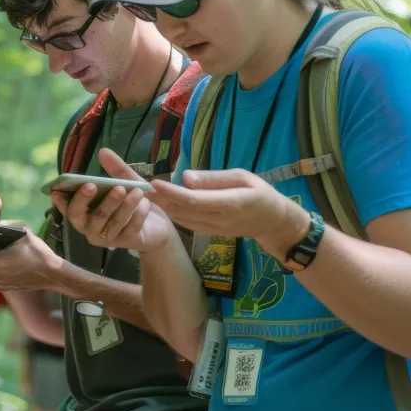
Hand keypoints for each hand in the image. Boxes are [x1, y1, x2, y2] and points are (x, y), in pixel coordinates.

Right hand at [53, 148, 176, 252]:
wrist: (156, 226)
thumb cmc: (132, 202)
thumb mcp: (126, 182)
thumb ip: (115, 169)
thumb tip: (103, 151)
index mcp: (84, 213)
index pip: (68, 209)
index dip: (61, 201)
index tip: (58, 190)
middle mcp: (90, 228)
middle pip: (84, 217)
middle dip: (92, 201)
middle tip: (108, 187)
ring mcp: (107, 238)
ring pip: (110, 221)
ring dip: (124, 205)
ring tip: (137, 191)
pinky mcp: (125, 242)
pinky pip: (130, 228)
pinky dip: (138, 214)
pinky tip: (145, 203)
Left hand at [146, 168, 309, 256]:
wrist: (272, 222)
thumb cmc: (260, 193)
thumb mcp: (243, 177)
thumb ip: (214, 178)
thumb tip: (185, 176)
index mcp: (229, 203)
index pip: (194, 199)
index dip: (172, 192)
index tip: (154, 181)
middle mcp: (218, 219)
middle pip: (182, 210)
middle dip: (159, 199)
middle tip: (138, 186)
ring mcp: (213, 229)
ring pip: (181, 218)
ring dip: (162, 207)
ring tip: (143, 194)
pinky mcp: (209, 233)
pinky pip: (186, 223)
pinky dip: (171, 213)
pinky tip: (160, 204)